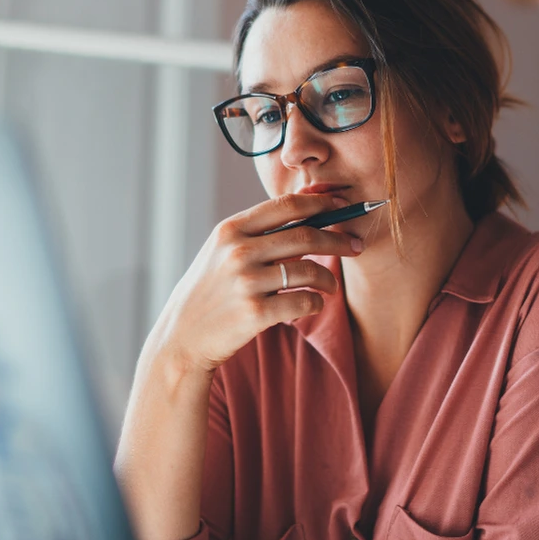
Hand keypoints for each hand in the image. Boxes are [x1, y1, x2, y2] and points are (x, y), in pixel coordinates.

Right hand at [148, 193, 363, 373]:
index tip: (343, 203)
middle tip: (356, 245)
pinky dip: (316, 303)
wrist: (182, 337)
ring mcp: (246, 282)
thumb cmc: (210, 291)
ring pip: (309, 271)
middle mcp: (238, 251)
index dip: (321, 202)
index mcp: (230, 230)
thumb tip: (308, 208)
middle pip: (305, 236)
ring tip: (331, 285)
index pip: (286, 205)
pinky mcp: (255, 313)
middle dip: (338, 239)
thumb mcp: (222, 252)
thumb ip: (257, 232)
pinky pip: (304, 302)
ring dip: (329, 279)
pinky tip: (313, 304)